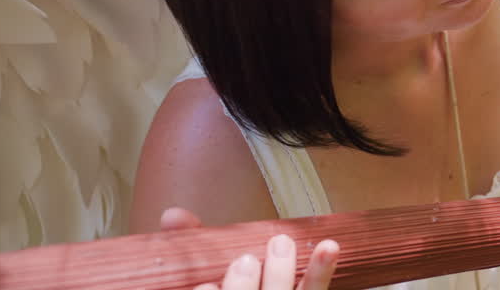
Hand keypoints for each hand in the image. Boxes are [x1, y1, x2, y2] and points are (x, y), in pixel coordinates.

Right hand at [158, 208, 339, 289]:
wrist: (259, 288)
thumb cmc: (228, 281)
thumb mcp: (205, 269)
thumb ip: (192, 243)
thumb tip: (172, 216)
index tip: (205, 286)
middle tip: (245, 262)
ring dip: (282, 274)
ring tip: (279, 244)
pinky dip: (321, 269)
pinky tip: (328, 247)